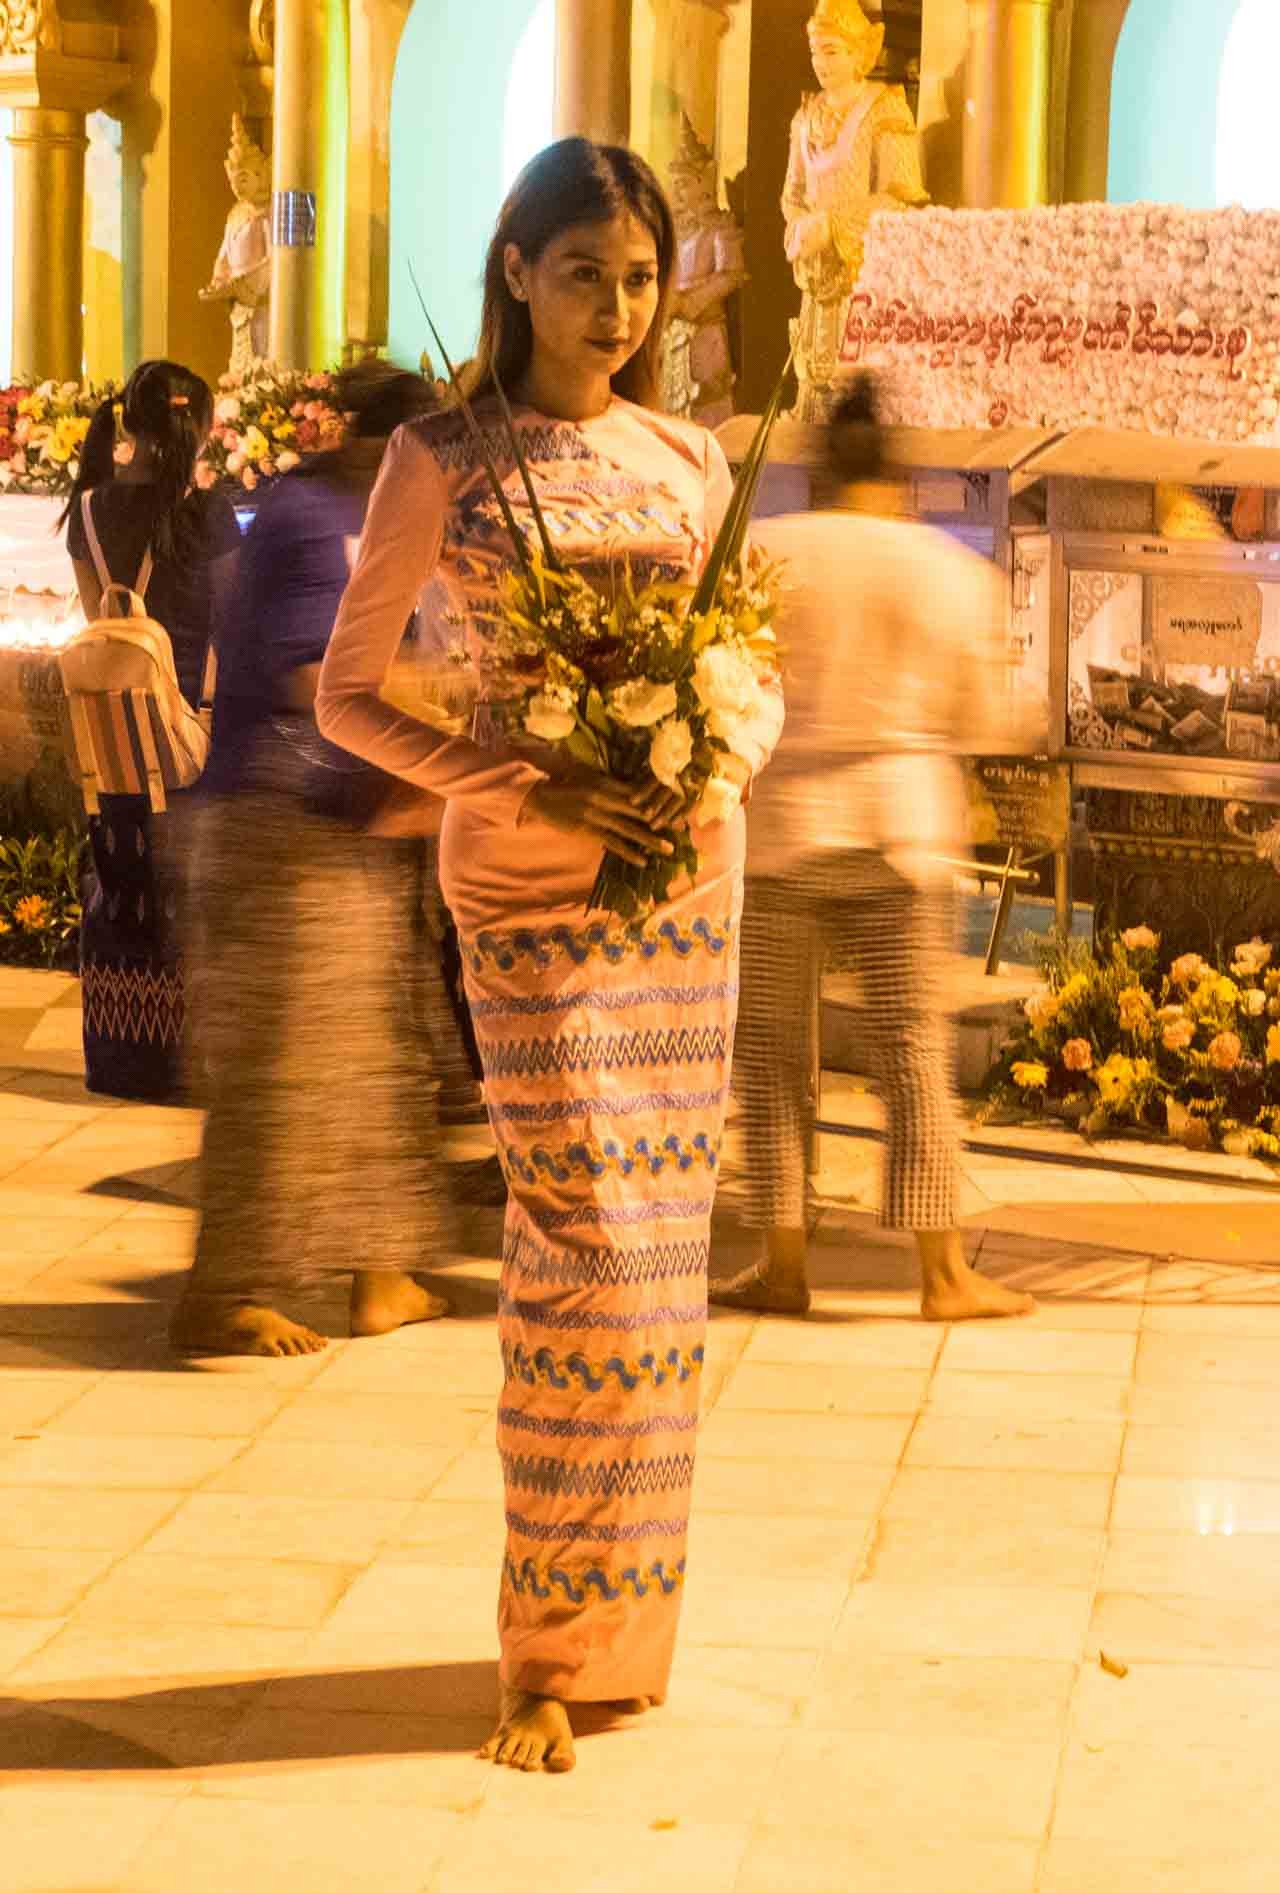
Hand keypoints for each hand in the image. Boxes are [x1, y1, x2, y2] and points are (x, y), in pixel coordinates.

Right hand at [520, 771, 680, 868]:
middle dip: (662, 819)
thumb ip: (612, 786)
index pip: (639, 793)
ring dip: (651, 840)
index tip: (675, 805)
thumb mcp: (590, 779)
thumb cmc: (566, 785)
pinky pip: (613, 844)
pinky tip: (643, 861)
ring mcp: (597, 816)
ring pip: (630, 830)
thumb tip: (635, 792)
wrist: (539, 797)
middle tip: (681, 827)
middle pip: (640, 811)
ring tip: (668, 849)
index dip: (658, 800)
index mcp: (608, 784)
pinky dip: (629, 853)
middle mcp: (606, 799)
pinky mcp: (588, 831)